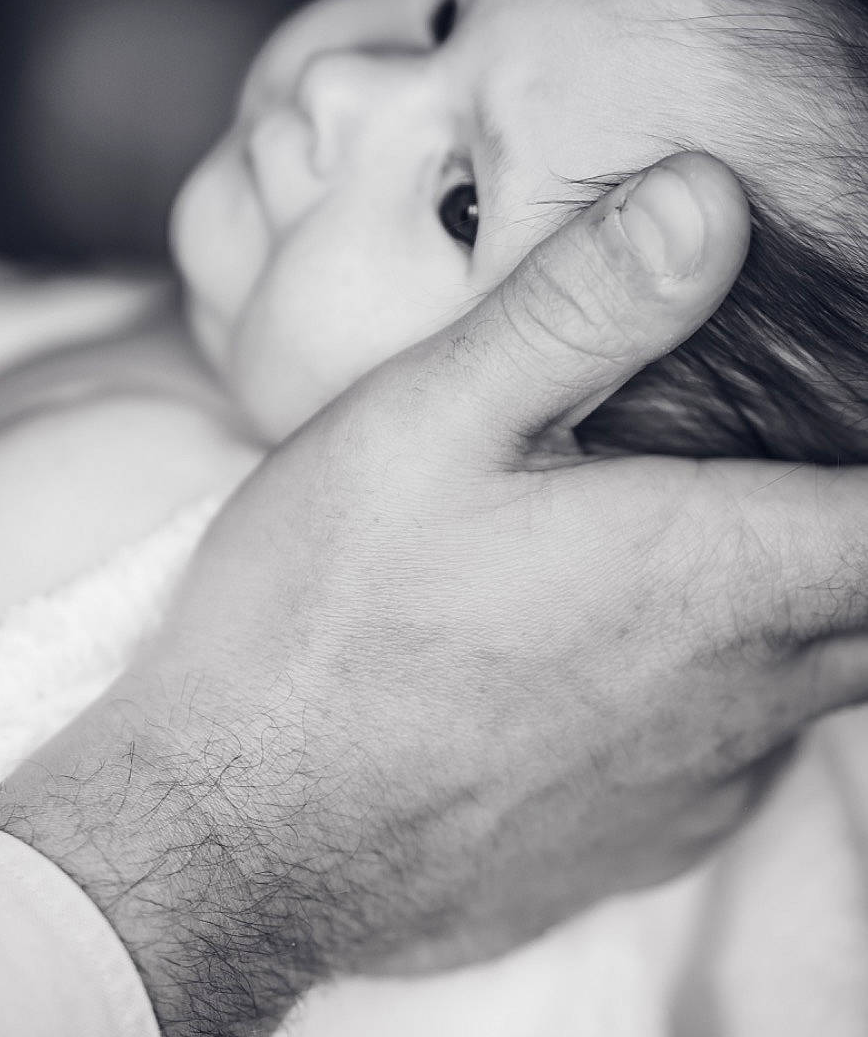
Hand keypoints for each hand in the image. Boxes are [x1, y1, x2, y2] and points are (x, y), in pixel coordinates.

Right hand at [0, 152, 867, 1036]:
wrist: (230, 840)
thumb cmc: (323, 614)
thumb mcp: (431, 416)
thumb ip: (583, 304)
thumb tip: (713, 197)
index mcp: (713, 574)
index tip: (832, 396)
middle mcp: (742, 694)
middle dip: (840, 515)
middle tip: (765, 439)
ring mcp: (701, 780)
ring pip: (816, 670)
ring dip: (790, 591)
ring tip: (681, 514)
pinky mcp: (647, 835)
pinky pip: (740, 741)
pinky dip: (724, 672)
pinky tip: (611, 626)